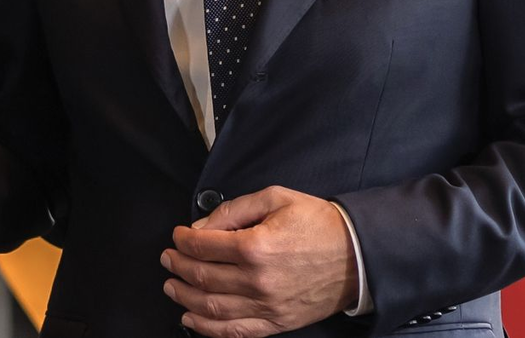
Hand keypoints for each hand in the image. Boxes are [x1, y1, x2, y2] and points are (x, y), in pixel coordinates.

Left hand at [161, 186, 356, 336]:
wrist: (356, 256)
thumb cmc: (317, 223)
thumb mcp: (273, 198)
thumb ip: (234, 210)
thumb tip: (203, 225)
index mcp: (256, 246)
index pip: (204, 246)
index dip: (183, 240)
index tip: (177, 236)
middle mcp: (258, 280)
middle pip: (203, 276)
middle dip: (178, 266)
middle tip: (168, 259)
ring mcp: (267, 306)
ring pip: (213, 307)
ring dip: (186, 297)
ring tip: (172, 286)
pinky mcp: (277, 323)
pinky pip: (236, 332)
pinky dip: (209, 328)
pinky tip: (192, 318)